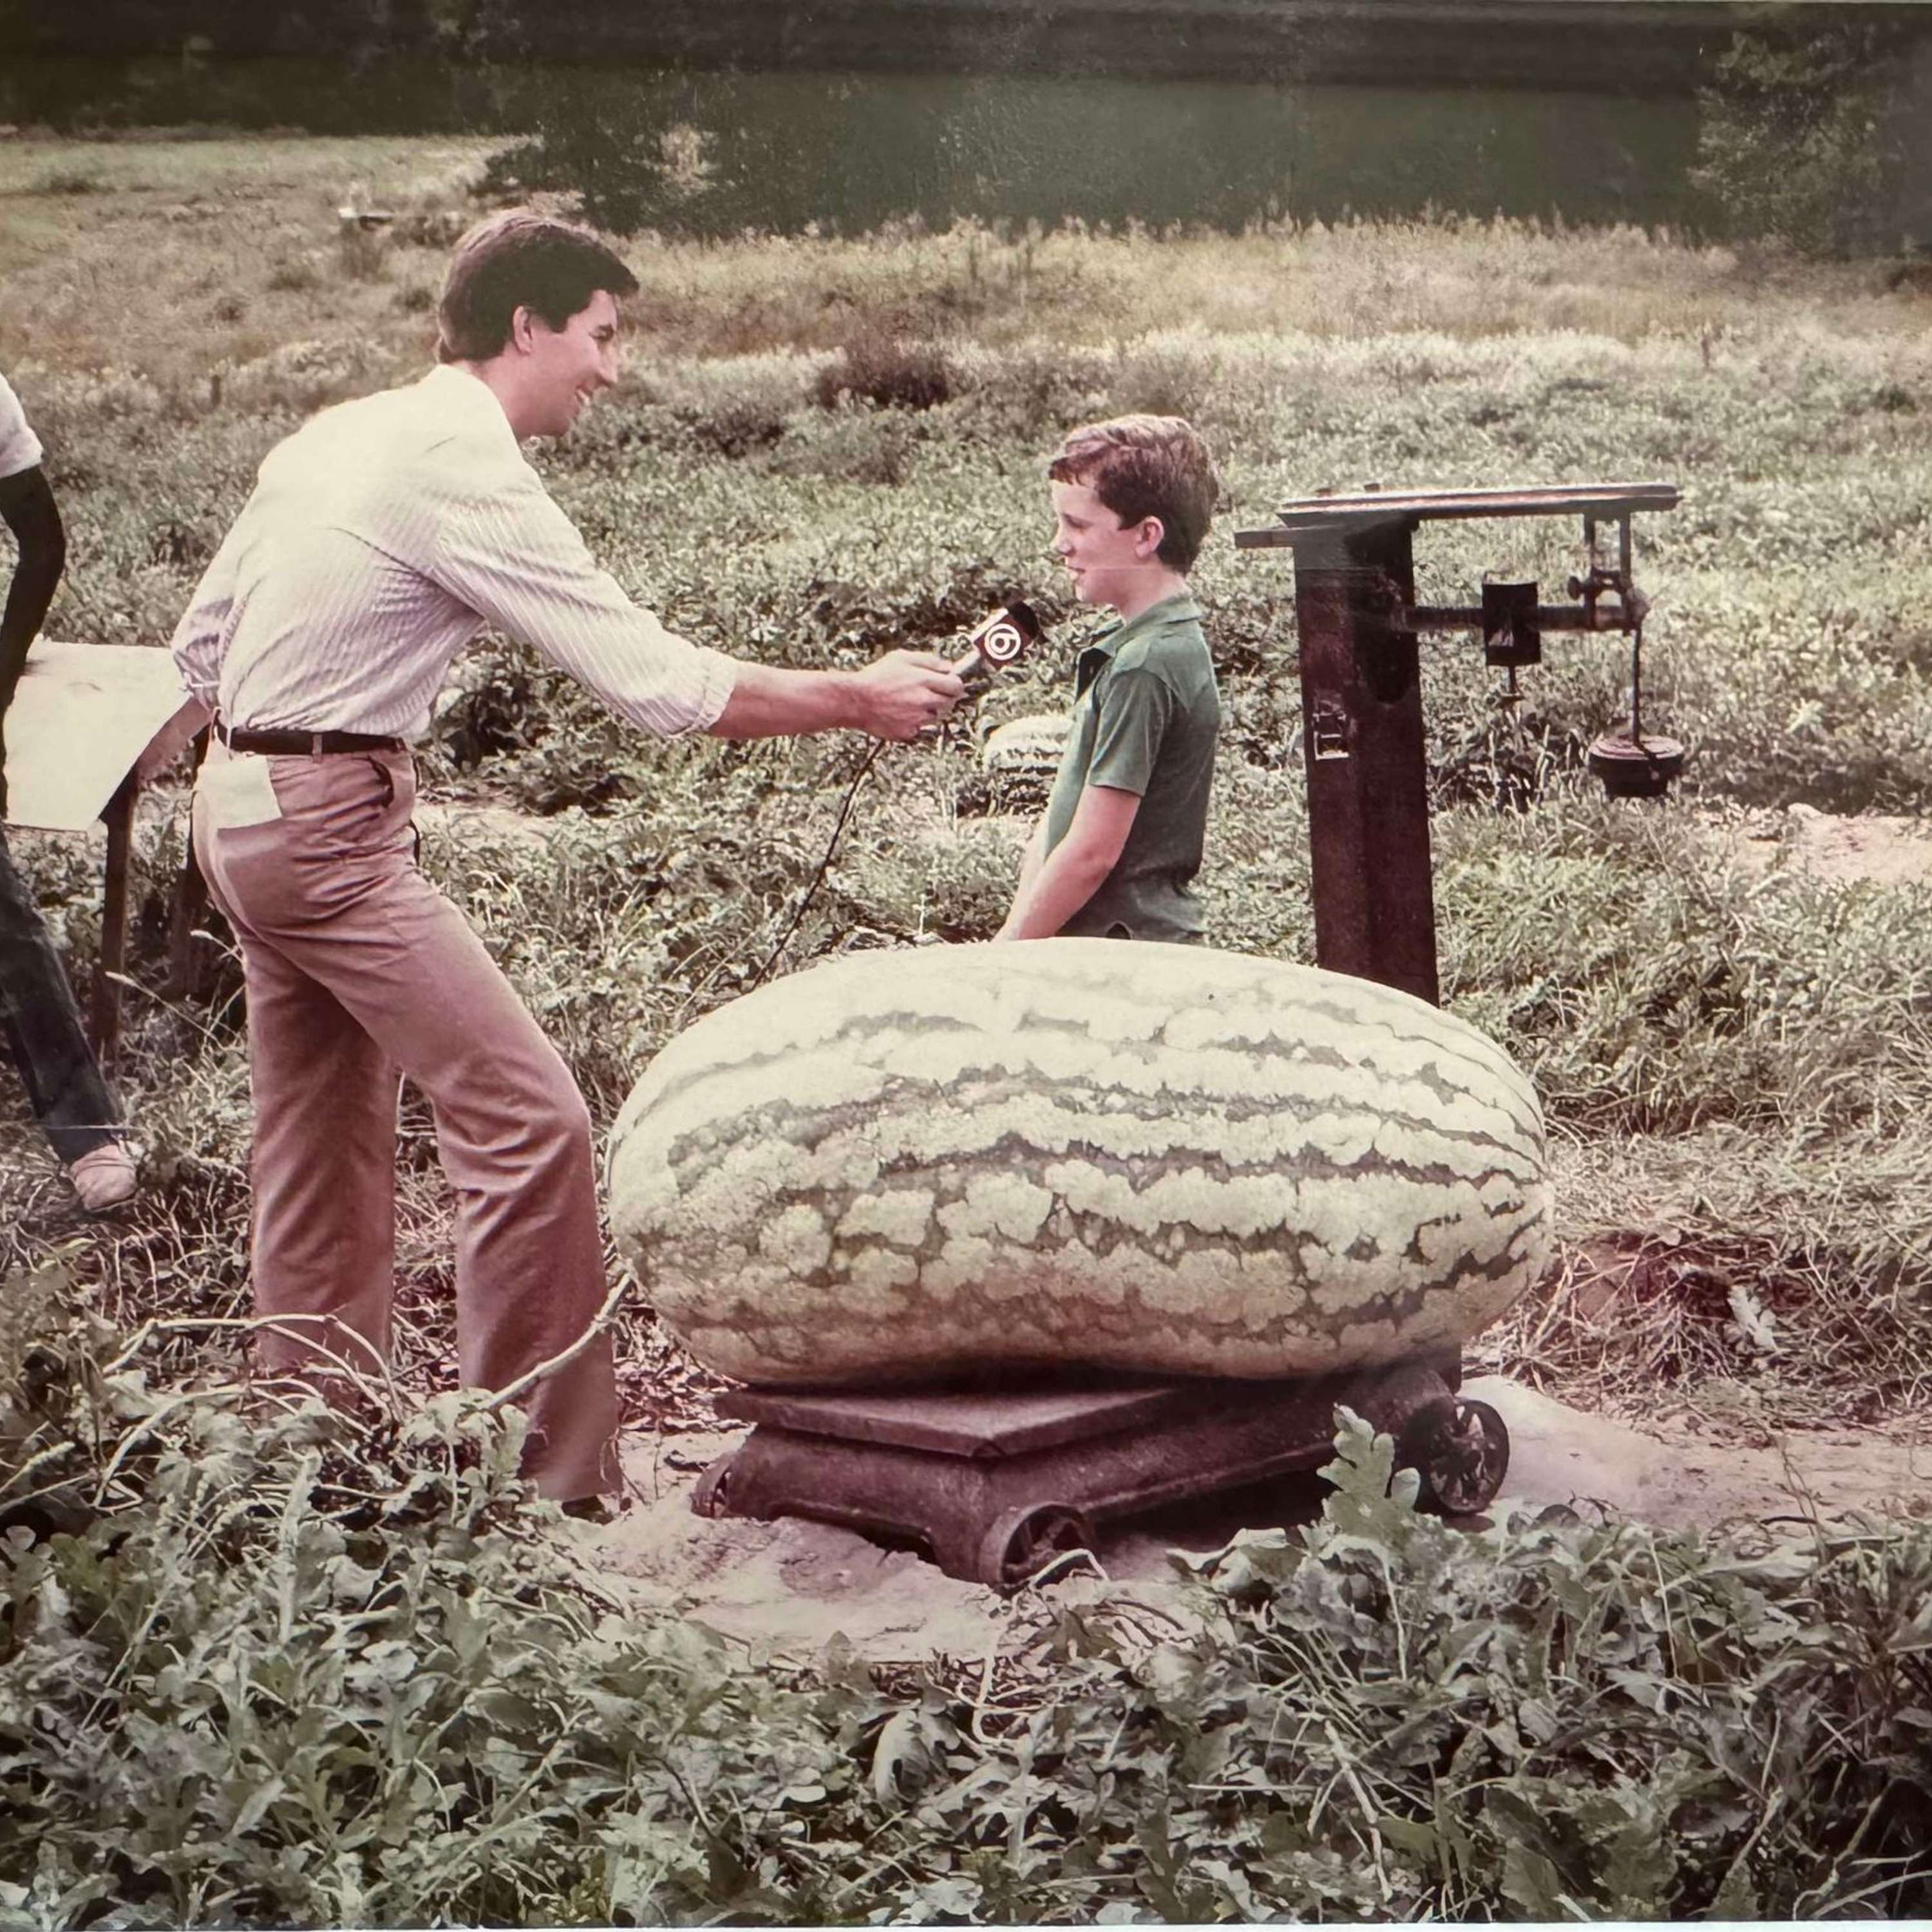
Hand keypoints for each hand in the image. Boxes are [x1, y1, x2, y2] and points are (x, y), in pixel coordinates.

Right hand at [850, 650, 965, 741]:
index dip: (955, 684)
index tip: (951, 684)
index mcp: (924, 680)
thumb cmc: (875, 677)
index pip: (956, 685)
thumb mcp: (901, 657)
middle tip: (928, 693)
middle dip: (943, 698)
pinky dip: (913, 723)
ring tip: (907, 702)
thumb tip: (948, 667)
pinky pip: (919, 728)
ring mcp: (917, 718)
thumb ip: (928, 660)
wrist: (855, 700)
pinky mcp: (908, 732)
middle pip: (949, 703)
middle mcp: (924, 700)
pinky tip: (900, 713)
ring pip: (935, 717)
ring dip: (927, 710)